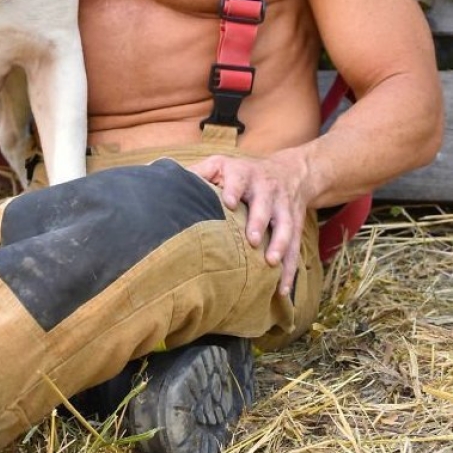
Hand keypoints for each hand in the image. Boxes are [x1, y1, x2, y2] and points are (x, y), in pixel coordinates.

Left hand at [187, 152, 309, 295]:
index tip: (230, 202)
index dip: (235, 189)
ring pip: (285, 226)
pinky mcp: (294, 226)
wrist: (290, 172)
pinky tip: (282, 289)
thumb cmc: (243, 173)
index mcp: (244, 174)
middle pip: (265, 204)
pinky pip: (295, 248)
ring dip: (280, 245)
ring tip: (271, 263)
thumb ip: (198, 174)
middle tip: (252, 240)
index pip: (239, 178)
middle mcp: (266, 189)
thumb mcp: (221, 166)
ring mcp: (283, 208)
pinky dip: (290, 269)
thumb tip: (160, 178)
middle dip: (259, 221)